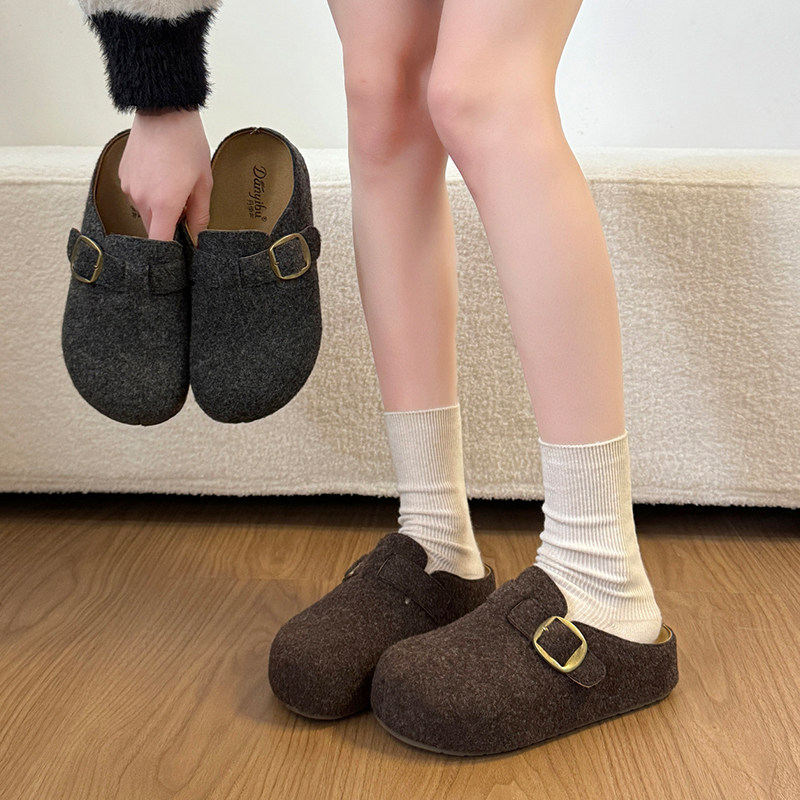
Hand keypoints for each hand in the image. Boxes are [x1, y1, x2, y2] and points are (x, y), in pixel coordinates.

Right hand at [119, 108, 212, 241]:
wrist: (164, 111)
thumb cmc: (186, 143)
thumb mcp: (203, 182)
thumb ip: (200, 214)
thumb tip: (198, 236)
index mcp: (163, 204)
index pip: (159, 243)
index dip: (169, 252)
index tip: (178, 252)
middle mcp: (141, 198)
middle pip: (152, 228)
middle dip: (168, 225)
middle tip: (184, 208)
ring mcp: (129, 187)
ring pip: (144, 212)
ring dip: (158, 208)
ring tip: (173, 185)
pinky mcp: (123, 176)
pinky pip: (137, 195)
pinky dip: (148, 193)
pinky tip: (160, 175)